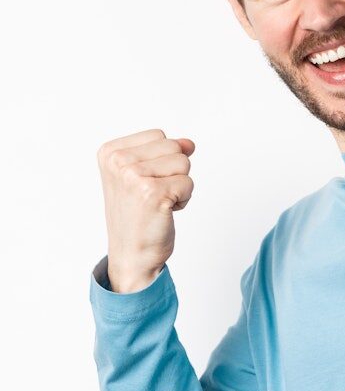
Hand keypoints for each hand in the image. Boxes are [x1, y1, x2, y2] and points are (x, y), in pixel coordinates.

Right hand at [97, 129, 195, 290]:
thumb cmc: (138, 216)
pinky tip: (163, 212)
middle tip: (152, 195)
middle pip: (174, 147)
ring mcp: (133, 176)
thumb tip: (189, 144)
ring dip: (179, 185)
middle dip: (173, 172)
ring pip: (184, 163)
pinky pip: (189, 183)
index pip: (159, 135)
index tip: (143, 183)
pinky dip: (183, 199)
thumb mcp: (144, 175)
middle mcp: (118, 162)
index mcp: (110, 152)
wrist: (132, 255)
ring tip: (157, 203)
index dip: (161, 160)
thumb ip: (165, 153)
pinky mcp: (153, 193)